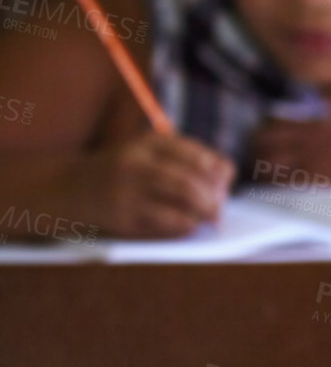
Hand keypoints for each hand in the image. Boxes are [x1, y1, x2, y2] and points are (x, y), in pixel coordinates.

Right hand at [71, 132, 233, 238]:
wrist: (67, 187)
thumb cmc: (121, 172)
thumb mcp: (146, 153)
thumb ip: (183, 159)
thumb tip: (227, 177)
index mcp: (149, 142)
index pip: (198, 154)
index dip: (219, 172)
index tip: (224, 184)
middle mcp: (138, 162)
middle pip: (192, 179)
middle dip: (214, 197)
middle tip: (220, 209)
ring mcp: (128, 189)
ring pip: (183, 197)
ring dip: (204, 211)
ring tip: (210, 218)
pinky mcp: (122, 215)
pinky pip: (166, 221)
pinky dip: (186, 224)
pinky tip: (188, 225)